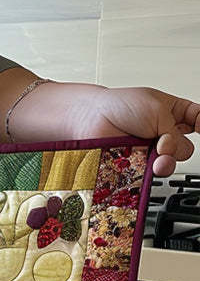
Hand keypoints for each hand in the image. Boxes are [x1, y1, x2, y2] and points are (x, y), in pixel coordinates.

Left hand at [66, 86, 198, 177]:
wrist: (90, 119)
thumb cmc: (119, 106)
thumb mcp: (158, 110)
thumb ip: (175, 131)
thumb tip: (175, 151)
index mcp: (172, 112)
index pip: (198, 119)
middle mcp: (162, 132)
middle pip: (186, 147)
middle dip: (177, 144)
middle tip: (162, 139)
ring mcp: (149, 150)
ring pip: (172, 162)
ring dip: (168, 160)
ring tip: (158, 154)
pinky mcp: (137, 165)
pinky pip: (153, 174)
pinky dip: (154, 170)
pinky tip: (151, 164)